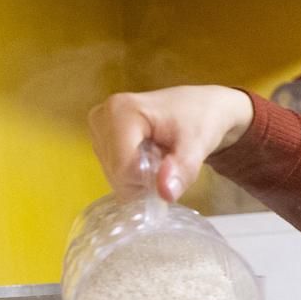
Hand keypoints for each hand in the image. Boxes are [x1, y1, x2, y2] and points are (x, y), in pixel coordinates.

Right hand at [87, 85, 254, 200]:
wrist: (202, 106)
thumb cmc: (201, 119)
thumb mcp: (199, 144)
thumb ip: (183, 169)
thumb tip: (166, 194)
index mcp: (121, 111)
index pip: (123, 168)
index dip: (149, 179)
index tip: (171, 164)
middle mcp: (102, 117)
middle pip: (116, 174)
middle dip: (145, 177)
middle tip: (167, 157)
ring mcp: (98, 128)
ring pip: (115, 176)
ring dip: (141, 175)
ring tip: (159, 153)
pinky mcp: (100, 137)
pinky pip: (114, 171)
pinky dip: (134, 171)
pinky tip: (149, 154)